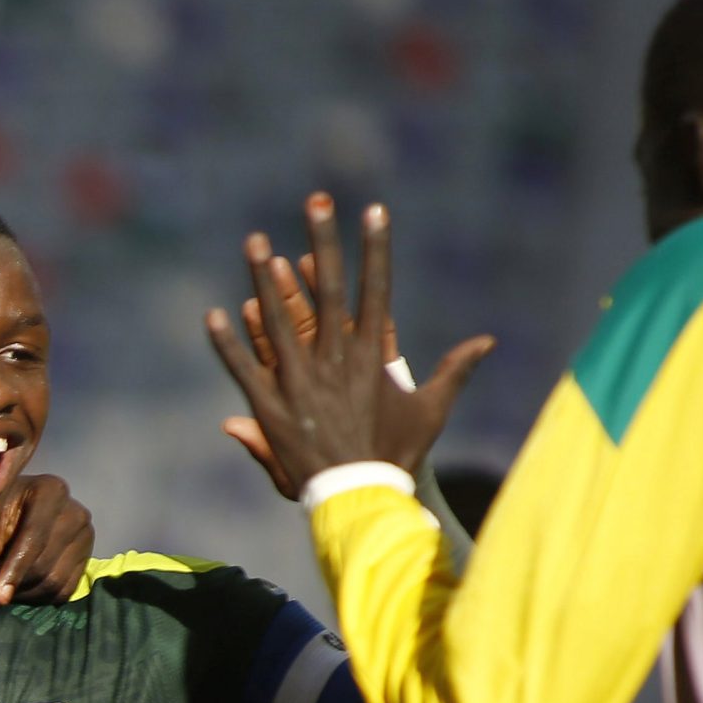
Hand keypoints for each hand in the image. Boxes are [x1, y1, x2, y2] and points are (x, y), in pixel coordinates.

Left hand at [0, 473, 93, 604]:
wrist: (10, 512)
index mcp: (50, 490)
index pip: (34, 537)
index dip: (13, 570)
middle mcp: (75, 513)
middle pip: (44, 565)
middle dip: (11, 586)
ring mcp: (84, 537)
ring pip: (54, 583)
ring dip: (21, 595)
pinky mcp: (85, 559)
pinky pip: (63, 592)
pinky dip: (36, 598)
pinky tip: (14, 590)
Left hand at [205, 193, 492, 497]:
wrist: (362, 499)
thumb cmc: (398, 456)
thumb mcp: (431, 411)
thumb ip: (456, 371)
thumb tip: (488, 341)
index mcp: (371, 357)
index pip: (375, 290)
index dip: (375, 249)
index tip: (375, 211)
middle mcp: (335, 361)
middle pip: (327, 291)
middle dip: (322, 243)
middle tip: (315, 203)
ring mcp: (300, 382)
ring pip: (279, 321)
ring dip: (266, 280)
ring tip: (255, 243)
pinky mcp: (271, 408)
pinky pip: (245, 368)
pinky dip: (229, 343)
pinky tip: (214, 314)